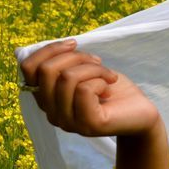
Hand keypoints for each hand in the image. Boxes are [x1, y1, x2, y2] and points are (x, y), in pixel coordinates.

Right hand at [19, 39, 159, 137]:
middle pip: (46, 70)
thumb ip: (67, 62)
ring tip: (108, 75)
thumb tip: (59, 44)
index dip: (48, 49)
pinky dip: (101, 80)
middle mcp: (51, 113)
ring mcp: (68, 122)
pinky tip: (109, 88)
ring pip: (67, 78)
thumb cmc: (111, 88)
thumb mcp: (86, 70)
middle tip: (98, 62)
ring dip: (93, 68)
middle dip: (76, 57)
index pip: (28, 68)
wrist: (140, 113)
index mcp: (46, 98)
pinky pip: (84, 90)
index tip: (74, 44)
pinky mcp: (87, 124)